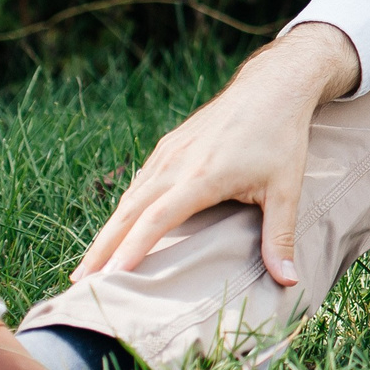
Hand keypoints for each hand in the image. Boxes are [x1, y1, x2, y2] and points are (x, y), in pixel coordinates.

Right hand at [73, 21, 360, 287]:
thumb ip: (281, 236)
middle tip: (80, 282)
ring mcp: (169, 151)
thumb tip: (289, 281)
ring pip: (130, 197)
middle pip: (130, 211)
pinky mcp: (169, 144)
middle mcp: (177, 163)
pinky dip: (124, 208)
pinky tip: (117, 228)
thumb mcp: (287, 189)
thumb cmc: (281, 138)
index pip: (157, 219)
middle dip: (103, 248)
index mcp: (202, 176)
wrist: (273, 87)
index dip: (132, 248)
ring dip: (108, 230)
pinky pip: (140, 181)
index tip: (111, 276)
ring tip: (90, 265)